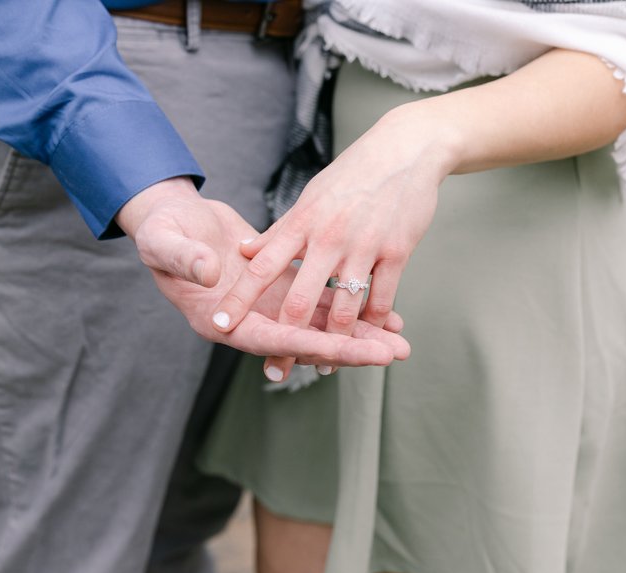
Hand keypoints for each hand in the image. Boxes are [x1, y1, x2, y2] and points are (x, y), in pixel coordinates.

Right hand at [117, 178, 409, 367]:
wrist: (169, 220)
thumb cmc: (160, 233)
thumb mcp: (165, 244)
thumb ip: (186, 261)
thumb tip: (209, 273)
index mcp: (221, 320)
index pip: (276, 340)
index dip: (315, 347)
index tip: (353, 355)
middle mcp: (250, 321)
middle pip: (307, 341)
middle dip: (351, 349)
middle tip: (393, 354)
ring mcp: (268, 305)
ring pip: (319, 325)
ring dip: (358, 333)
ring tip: (401, 342)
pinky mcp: (281, 285)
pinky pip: (319, 301)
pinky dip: (348, 306)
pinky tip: (383, 314)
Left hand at [210, 103, 450, 379]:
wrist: (406, 150)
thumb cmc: (352, 176)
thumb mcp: (310, 198)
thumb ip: (280, 231)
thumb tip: (244, 253)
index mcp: (302, 222)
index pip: (262, 267)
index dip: (240, 298)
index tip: (220, 323)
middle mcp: (329, 237)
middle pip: (301, 300)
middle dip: (286, 340)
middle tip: (275, 370)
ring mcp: (364, 246)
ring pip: (344, 310)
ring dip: (334, 345)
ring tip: (325, 366)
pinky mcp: (397, 252)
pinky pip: (381, 300)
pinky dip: (373, 325)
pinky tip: (366, 341)